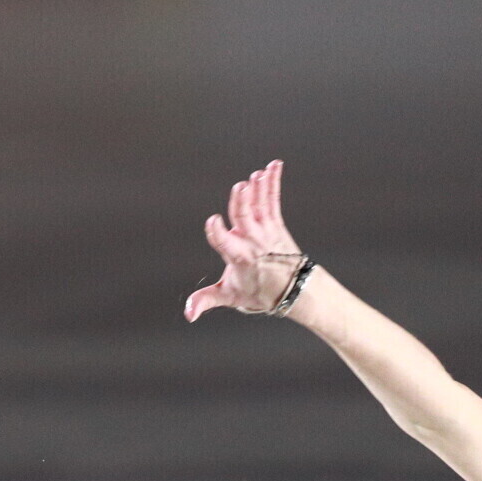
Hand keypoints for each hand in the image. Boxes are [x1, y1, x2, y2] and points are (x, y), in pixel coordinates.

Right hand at [184, 160, 306, 321]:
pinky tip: (273, 166)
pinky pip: (273, 199)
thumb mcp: (230, 296)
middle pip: (245, 218)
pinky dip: (272, 182)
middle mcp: (253, 242)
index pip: (225, 243)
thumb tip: (188, 314)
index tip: (213, 221)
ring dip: (258, 188)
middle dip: (243, 203)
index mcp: (239, 257)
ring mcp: (265, 230)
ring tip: (256, 175)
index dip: (218, 232)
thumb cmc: (258, 292)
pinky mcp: (275, 222)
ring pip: (260, 206)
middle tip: (241, 187)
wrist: (293, 290)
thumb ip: (206, 300)